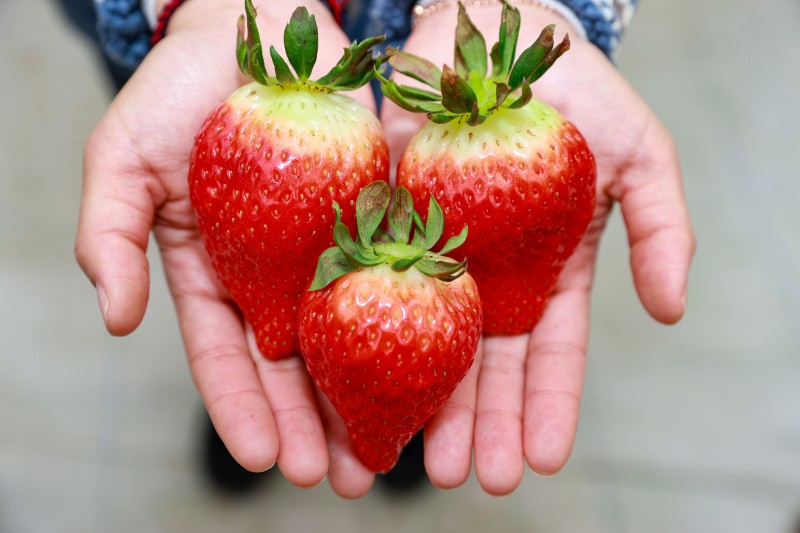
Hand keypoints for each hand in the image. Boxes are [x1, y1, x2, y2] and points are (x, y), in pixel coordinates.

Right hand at [74, 0, 378, 494]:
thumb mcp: (123, 156)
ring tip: (388, 452)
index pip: (226, 356)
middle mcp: (274, 273)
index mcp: (214, 271)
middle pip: (296, 366)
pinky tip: (429, 372)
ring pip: (351, 337)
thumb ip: (109, 234)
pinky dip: (410, 326)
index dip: (242, 410)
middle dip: (313, 424)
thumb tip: (115, 318)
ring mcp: (328, 248)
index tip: (263, 460)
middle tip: (338, 478)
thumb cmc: (183, 86)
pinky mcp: (378, 216)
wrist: (261, 25)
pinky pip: (397, 278)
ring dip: (366, 396)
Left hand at [381, 4, 694, 494]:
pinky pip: (370, 288)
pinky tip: (361, 387)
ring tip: (420, 461)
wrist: (493, 32)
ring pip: (425, 341)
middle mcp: (486, 273)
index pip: (548, 352)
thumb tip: (671, 312)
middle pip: (482, 363)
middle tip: (471, 479)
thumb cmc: (571, 90)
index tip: (542, 460)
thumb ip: (664, 228)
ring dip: (425, 402)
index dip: (546, 406)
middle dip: (480, 423)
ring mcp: (431, 252)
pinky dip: (367, 338)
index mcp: (545, 269)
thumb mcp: (641, 154)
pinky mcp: (380, 223)